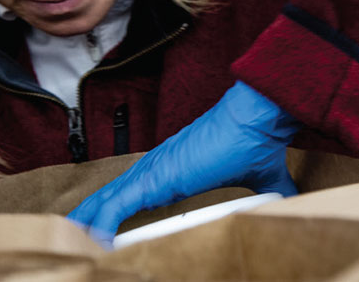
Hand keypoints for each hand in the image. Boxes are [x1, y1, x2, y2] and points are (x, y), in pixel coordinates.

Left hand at [67, 81, 299, 239]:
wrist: (257, 116)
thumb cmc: (256, 140)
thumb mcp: (262, 179)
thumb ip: (268, 195)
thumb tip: (289, 207)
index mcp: (176, 169)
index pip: (137, 193)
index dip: (118, 211)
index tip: (107, 232)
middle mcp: (158, 167)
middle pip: (114, 195)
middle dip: (92, 218)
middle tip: (74, 239)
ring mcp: (154, 170)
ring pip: (108, 200)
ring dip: (88, 221)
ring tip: (69, 242)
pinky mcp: (155, 177)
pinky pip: (116, 206)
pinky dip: (99, 223)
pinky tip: (88, 241)